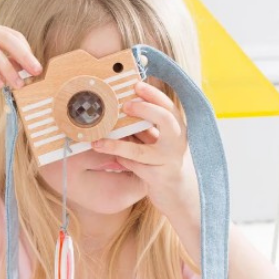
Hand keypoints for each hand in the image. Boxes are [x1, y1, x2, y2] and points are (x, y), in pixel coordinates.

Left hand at [90, 78, 198, 216]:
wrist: (179, 194)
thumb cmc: (163, 162)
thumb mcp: (157, 142)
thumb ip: (145, 128)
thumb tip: (121, 109)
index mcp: (177, 129)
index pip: (168, 107)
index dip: (153, 95)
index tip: (137, 85)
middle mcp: (177, 143)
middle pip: (165, 120)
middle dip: (145, 109)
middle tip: (125, 106)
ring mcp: (169, 160)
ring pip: (141, 150)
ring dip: (117, 145)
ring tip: (98, 142)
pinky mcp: (160, 178)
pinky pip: (136, 167)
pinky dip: (123, 161)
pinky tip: (113, 158)